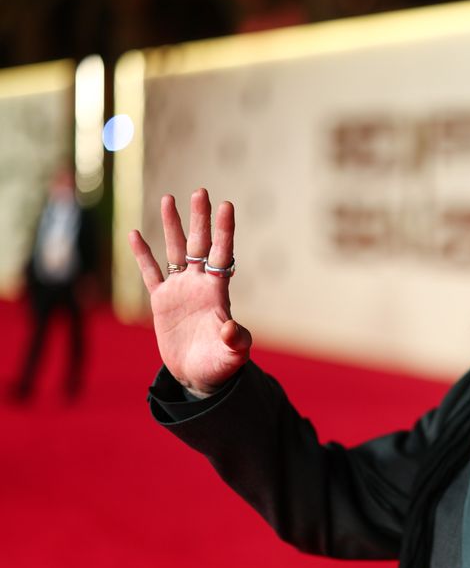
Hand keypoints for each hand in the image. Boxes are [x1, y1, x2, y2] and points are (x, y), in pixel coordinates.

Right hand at [128, 188, 250, 397]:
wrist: (199, 376)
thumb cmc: (220, 365)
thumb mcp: (232, 355)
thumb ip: (236, 341)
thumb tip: (232, 329)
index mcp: (218, 292)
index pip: (222, 254)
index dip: (224, 231)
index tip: (227, 205)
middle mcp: (199, 284)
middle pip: (199, 244)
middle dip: (199, 218)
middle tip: (201, 191)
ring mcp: (180, 289)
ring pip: (175, 251)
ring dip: (172, 226)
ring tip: (168, 198)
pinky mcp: (161, 300)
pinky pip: (150, 273)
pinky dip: (142, 255)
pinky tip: (134, 233)